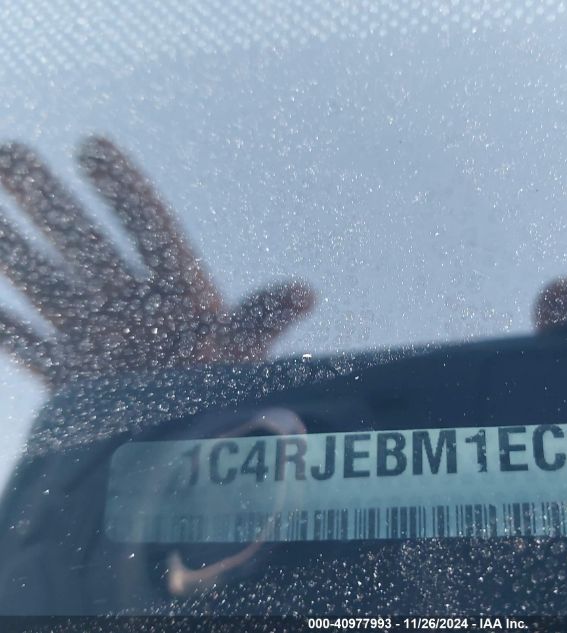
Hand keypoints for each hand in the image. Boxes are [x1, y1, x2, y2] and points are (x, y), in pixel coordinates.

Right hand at [0, 137, 313, 389]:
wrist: (199, 464)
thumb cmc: (230, 404)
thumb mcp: (245, 357)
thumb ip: (262, 321)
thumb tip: (305, 292)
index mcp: (181, 296)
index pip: (148, 230)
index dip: (121, 189)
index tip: (91, 145)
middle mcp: (135, 310)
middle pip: (85, 244)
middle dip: (49, 200)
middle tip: (11, 152)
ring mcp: (100, 343)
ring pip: (48, 285)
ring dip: (13, 248)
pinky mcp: (76, 383)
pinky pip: (30, 348)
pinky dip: (6, 329)